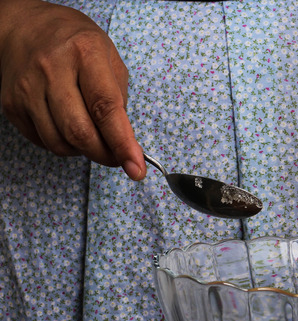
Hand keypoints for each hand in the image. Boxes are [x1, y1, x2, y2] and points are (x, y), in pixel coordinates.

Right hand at [0, 0, 145, 179]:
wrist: (26, 27)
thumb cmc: (76, 44)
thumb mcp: (109, 57)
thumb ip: (119, 98)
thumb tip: (124, 141)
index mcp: (85, 53)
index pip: (106, 108)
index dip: (123, 143)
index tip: (136, 168)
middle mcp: (52, 69)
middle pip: (80, 132)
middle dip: (105, 154)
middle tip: (118, 157)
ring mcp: (27, 88)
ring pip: (59, 142)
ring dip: (83, 150)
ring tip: (92, 134)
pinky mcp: (11, 104)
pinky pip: (42, 141)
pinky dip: (63, 144)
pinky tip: (68, 126)